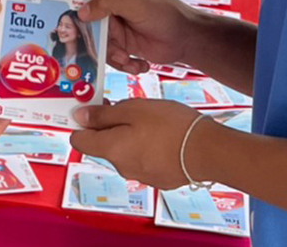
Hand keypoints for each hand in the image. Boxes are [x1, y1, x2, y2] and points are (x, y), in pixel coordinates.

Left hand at [71, 99, 210, 188]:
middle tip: (127, 107)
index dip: (82, 123)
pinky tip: (163, 136)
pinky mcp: (158, 179)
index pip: (79, 140)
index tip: (92, 108)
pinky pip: (143, 160)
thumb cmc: (170, 126)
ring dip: (129, 136)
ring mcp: (140, 176)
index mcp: (110, 149)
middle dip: (110, 126)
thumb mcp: (133, 109)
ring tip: (150, 120)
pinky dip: (146, 148)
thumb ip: (104, 114)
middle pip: (103, 145)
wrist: (207, 151)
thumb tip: (80, 116)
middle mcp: (121, 167)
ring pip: (124, 152)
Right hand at [75, 0, 205, 73]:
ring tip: (130, 59)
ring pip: (97, 44)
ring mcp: (113, 25)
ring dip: (113, 56)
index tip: (71, 31)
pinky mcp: (120, 43)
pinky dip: (123, 63)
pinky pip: (109, 56)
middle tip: (111, 53)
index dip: (74, 14)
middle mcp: (107, 4)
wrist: (188, 38)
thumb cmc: (165, 14)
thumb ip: (107, 3)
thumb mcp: (135, 4)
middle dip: (97, 43)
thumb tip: (80, 11)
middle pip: (85, 25)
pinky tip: (139, 64)